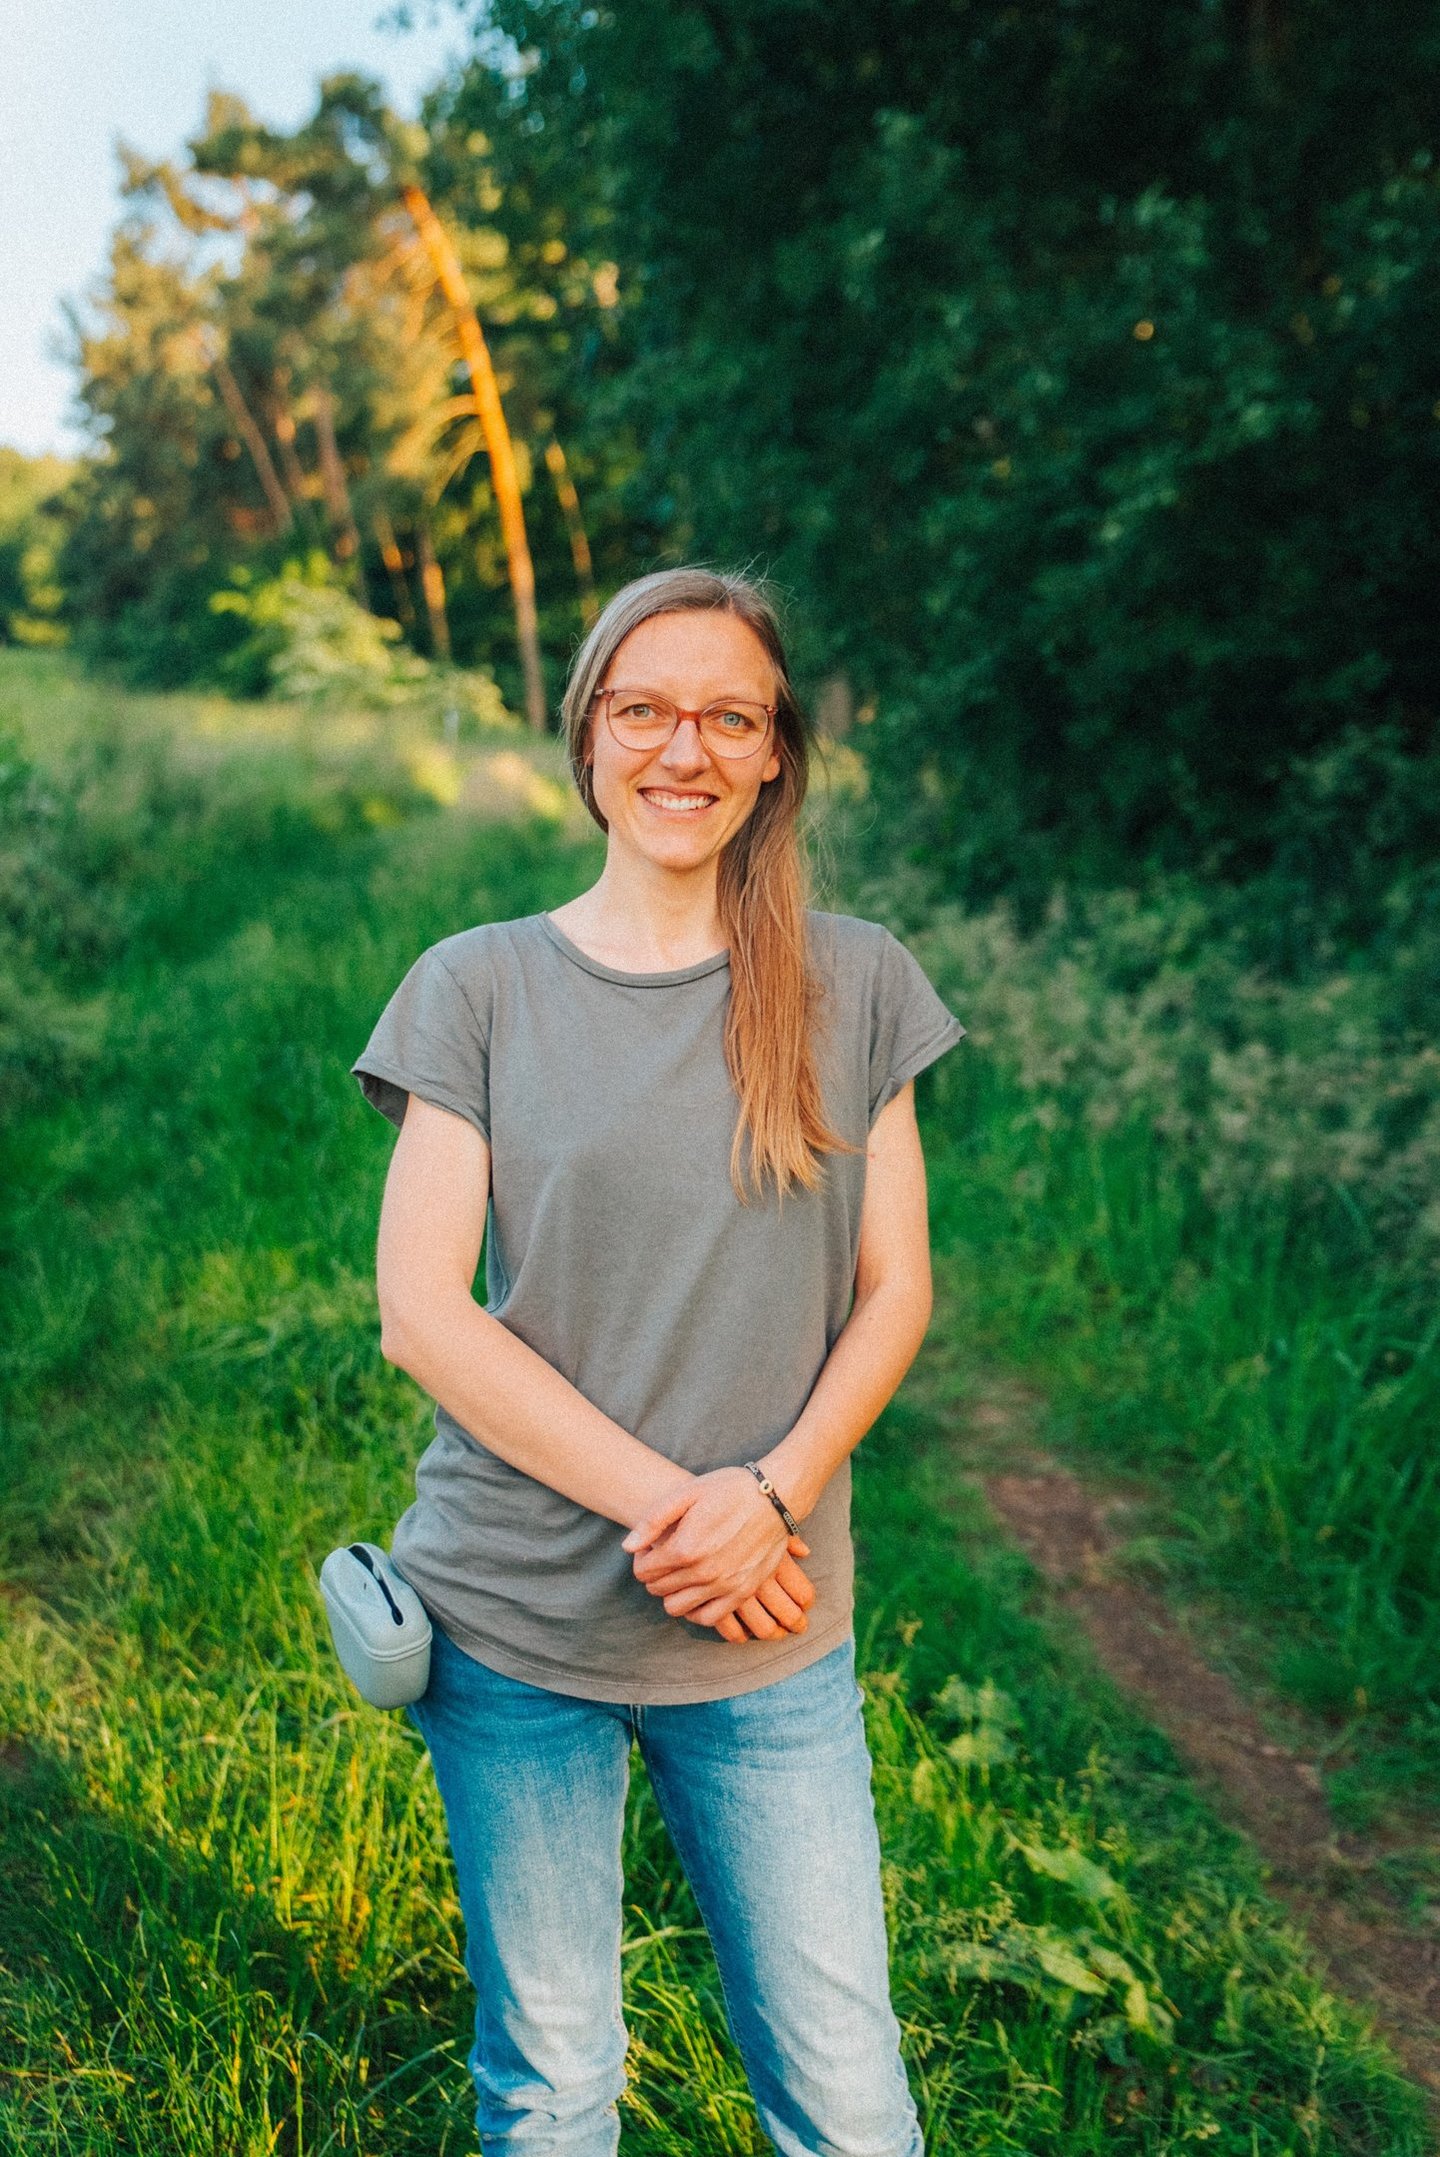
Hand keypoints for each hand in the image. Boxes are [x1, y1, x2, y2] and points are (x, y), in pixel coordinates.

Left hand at [622, 1468, 813, 1634]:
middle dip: (654, 1574)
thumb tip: (628, 1547)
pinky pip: (710, 1619)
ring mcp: (724, 1586)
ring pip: (678, 1608)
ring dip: (672, 1594)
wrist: (776, 1497)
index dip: (641, 1559)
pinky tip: (697, 1593)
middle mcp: (703, 1572)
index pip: (643, 1572)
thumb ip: (653, 1520)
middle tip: (665, 1556)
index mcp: (685, 1548)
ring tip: (680, 1574)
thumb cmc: (729, 1489)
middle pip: (658, 1590)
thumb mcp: (687, 1493)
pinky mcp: (743, 1592)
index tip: (651, 1546)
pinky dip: (697, 1611)